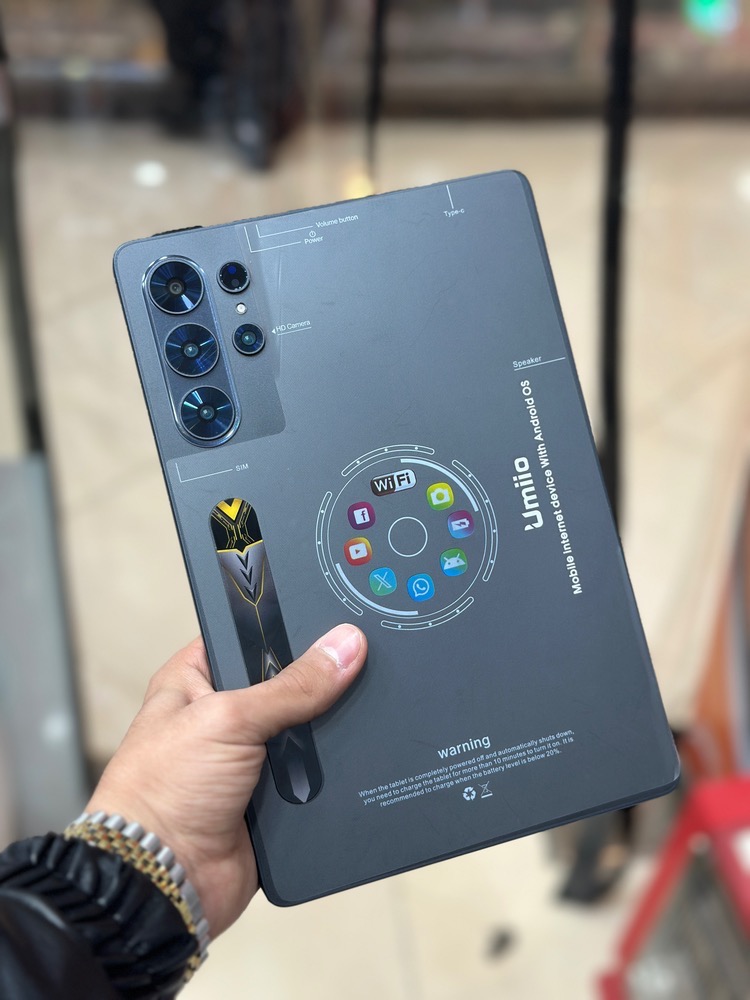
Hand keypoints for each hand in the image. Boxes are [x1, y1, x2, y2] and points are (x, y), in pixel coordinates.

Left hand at [86, 624, 366, 935]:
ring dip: (322, 736)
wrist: (165, 882)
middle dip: (316, 686)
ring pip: (306, 732)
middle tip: (354, 668)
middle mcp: (222, 716)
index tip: (334, 620)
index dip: (287, 630)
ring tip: (349, 720)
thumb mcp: (228, 720)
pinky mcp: (272, 800)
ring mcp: (249, 760)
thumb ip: (292, 685)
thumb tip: (343, 646)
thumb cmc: (163, 792)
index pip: (249, 637)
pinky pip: (315, 777)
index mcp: (196, 680)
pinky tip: (352, 761)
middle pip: (286, 685)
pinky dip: (329, 776)